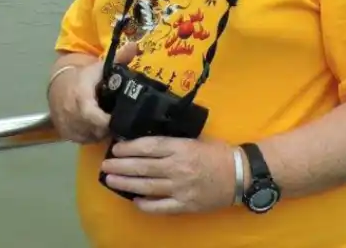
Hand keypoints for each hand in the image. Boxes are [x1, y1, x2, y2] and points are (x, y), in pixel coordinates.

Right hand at [48, 42, 138, 143]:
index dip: (106, 121)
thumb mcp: (99, 67)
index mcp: (80, 96)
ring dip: (101, 134)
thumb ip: (119, 59)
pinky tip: (98, 129)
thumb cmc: (83, 77)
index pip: (92, 115)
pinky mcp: (65, 132)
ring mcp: (67, 124)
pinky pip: (82, 140)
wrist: (59, 84)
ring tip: (109, 125)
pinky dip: (91, 137)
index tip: (118, 119)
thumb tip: (134, 47)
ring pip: (89, 137)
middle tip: (119, 122)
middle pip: (94, 129)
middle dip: (108, 129)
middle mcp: (71, 112)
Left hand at [100, 136, 236, 214]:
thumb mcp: (194, 139)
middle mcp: (178, 168)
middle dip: (121, 166)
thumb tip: (145, 142)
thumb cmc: (217, 153)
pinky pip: (161, 206)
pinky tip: (134, 199)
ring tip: (111, 179)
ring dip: (126, 183)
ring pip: (147, 186)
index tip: (115, 148)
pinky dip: (146, 204)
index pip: (148, 146)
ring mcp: (181, 188)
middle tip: (105, 165)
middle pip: (143, 167)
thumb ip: (172, 142)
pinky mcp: (186, 204)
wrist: (240, 175)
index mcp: (181, 148)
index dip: (129, 148)